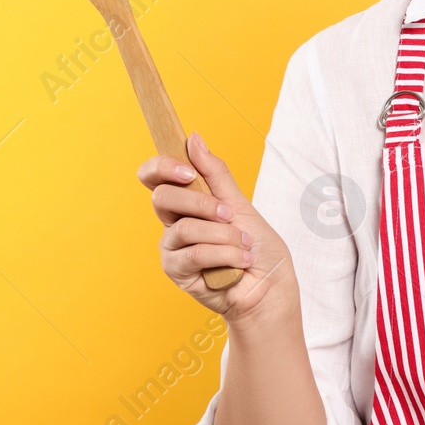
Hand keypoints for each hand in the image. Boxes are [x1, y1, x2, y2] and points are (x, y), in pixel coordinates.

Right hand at [137, 132, 296, 324]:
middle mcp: (173, 223)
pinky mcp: (177, 272)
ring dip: (224, 236)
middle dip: (202, 203)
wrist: (270, 286)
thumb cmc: (258, 247)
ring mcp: (173, 248)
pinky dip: (225, 255)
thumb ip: (215, 174)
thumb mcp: (240, 203)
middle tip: (229, 214)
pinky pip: (195, 253)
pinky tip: (240, 262)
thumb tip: (193, 138)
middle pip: (163, 197)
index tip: (188, 171)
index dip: (162, 167)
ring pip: (185, 228)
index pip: (154, 177)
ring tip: (243, 246)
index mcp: (186, 202)